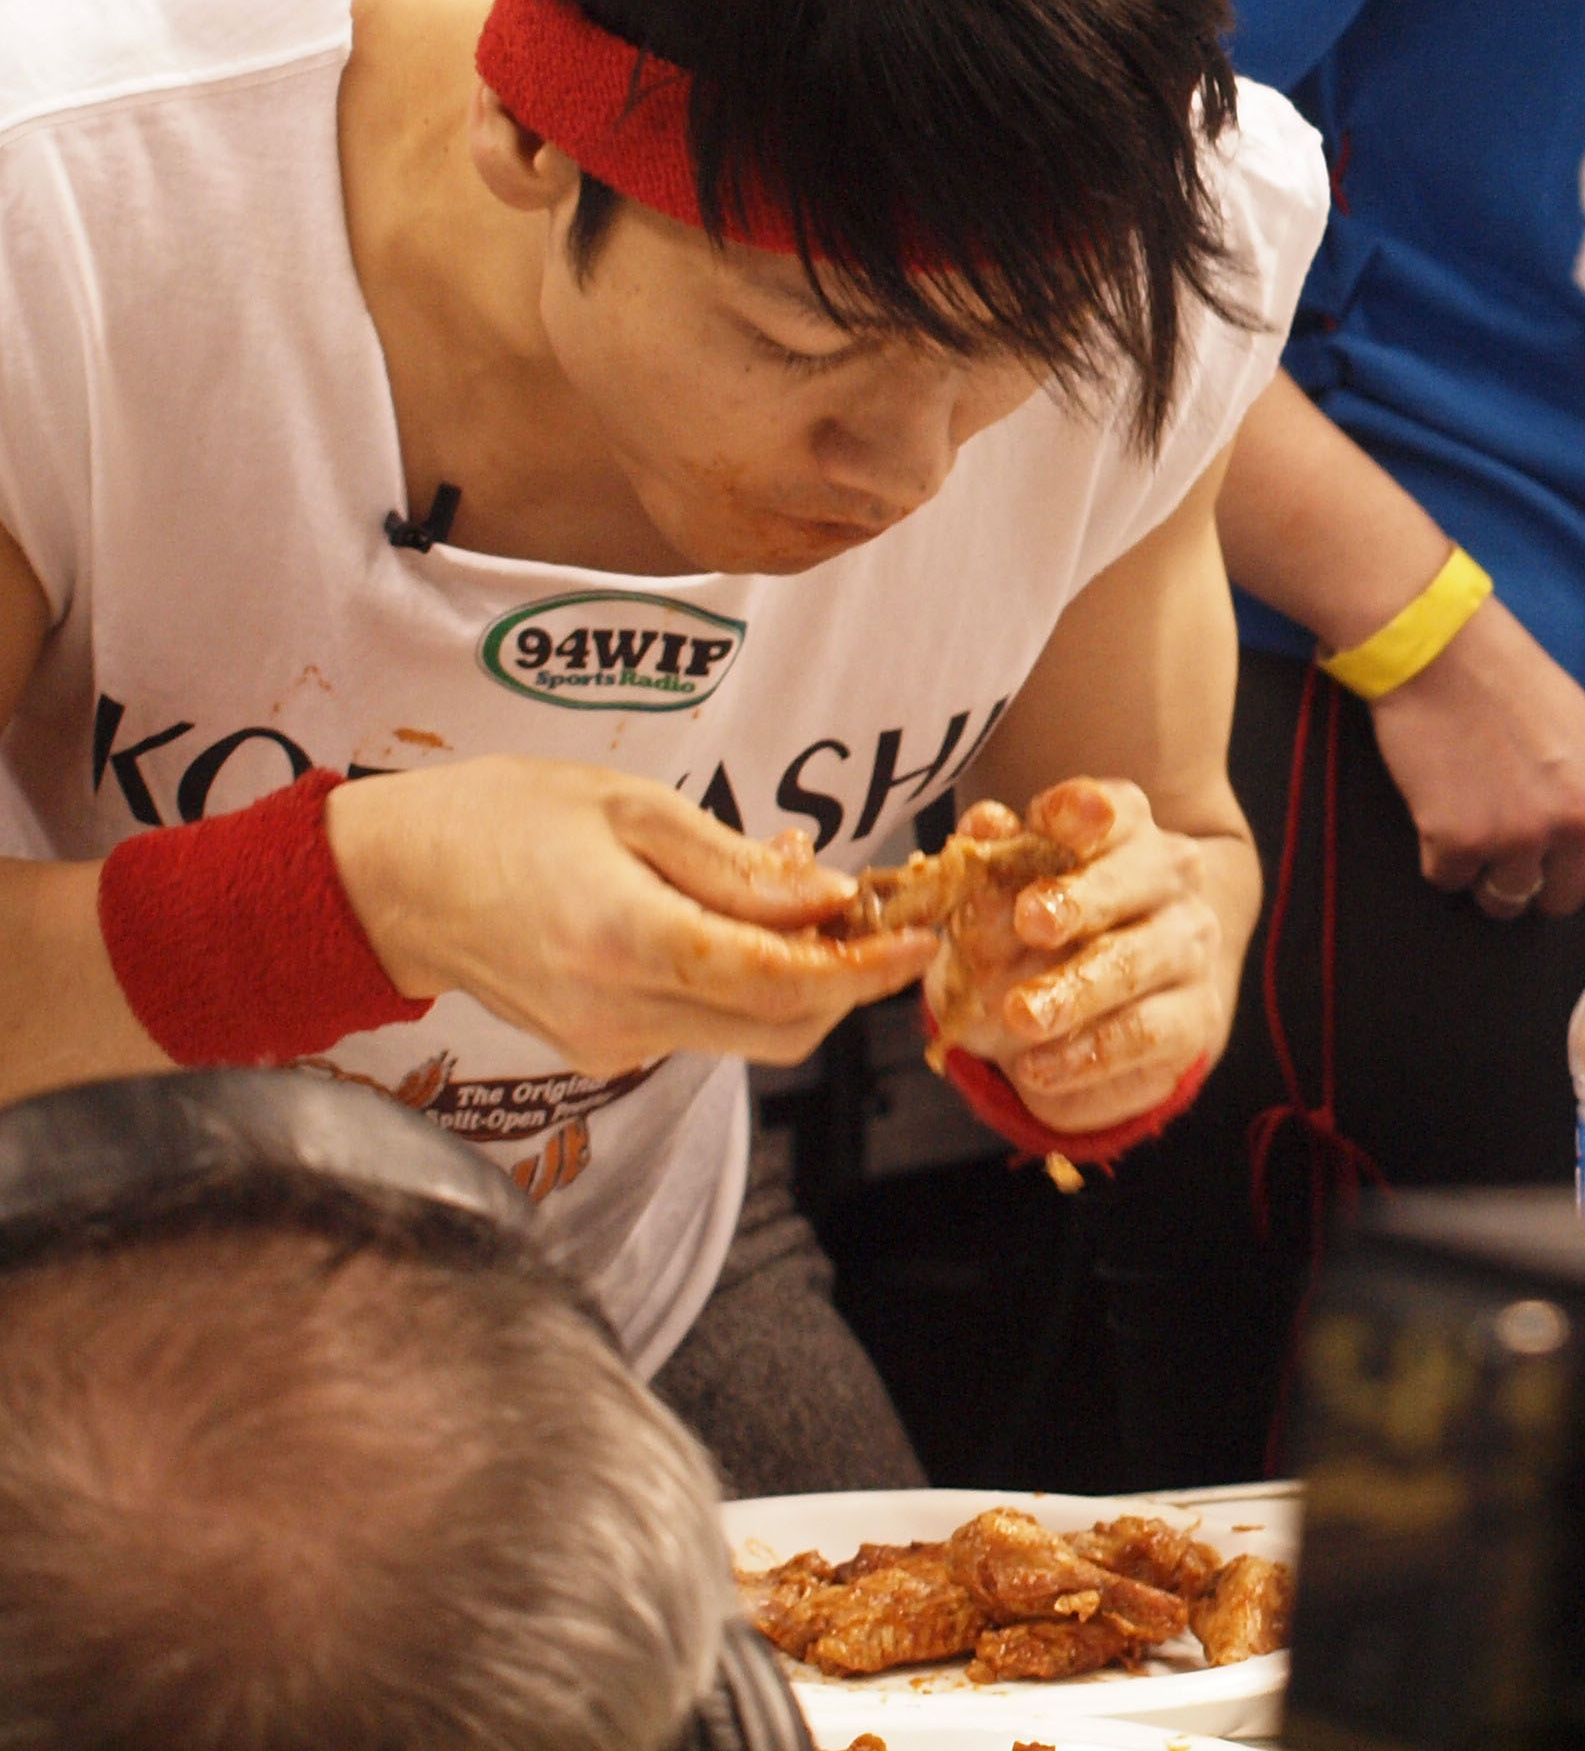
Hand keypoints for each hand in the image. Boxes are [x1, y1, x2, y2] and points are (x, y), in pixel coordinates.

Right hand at [326, 760, 933, 1076]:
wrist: (395, 882)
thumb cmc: (504, 818)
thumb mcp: (631, 807)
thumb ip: (735, 866)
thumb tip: (832, 897)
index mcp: (626, 940)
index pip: (780, 982)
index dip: (865, 967)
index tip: (919, 936)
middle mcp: (619, 1010)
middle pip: (782, 1028)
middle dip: (848, 982)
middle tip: (877, 913)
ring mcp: (608, 1041)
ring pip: (750, 1036)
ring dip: (802, 980)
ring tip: (808, 899)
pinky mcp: (600, 1048)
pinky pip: (704, 1027)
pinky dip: (746, 983)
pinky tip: (743, 919)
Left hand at [921, 780, 1235, 1137]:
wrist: (1088, 1013)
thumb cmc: (1030, 940)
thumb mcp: (993, 909)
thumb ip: (987, 872)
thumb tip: (981, 830)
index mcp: (1121, 828)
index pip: (1111, 808)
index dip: (1079, 812)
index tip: (1048, 820)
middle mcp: (1168, 875)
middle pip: (1137, 875)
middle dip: (1082, 898)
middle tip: (1032, 921)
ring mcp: (1188, 943)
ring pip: (1138, 959)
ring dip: (1077, 988)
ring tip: (1022, 1015)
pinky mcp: (1195, 1014)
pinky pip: (1145, 1032)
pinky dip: (1087, 1052)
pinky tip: (1038, 1066)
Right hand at [1365, 596, 1584, 916]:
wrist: (1440, 648)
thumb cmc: (1508, 679)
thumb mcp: (1584, 734)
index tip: (1564, 871)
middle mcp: (1577, 820)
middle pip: (1562, 900)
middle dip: (1533, 881)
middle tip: (1504, 841)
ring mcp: (1518, 836)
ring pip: (1505, 901)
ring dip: (1484, 873)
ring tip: (1469, 819)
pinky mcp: (1458, 842)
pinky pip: (1448, 879)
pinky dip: (1438, 854)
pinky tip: (1437, 805)